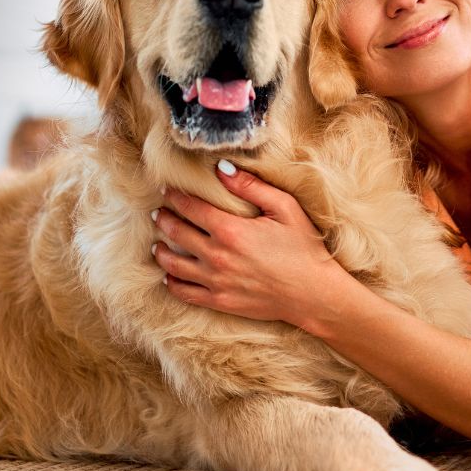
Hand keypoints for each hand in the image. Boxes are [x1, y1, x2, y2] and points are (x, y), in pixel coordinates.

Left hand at [151, 164, 341, 324]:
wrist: (313, 293)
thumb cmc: (303, 247)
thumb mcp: (285, 208)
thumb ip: (251, 186)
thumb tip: (221, 168)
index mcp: (231, 230)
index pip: (192, 208)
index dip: (176, 197)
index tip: (166, 189)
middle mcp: (217, 256)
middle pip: (177, 233)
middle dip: (164, 220)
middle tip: (158, 213)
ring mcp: (216, 281)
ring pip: (174, 265)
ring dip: (161, 251)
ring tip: (157, 244)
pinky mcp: (220, 301)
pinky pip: (185, 292)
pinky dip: (172, 282)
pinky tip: (169, 275)